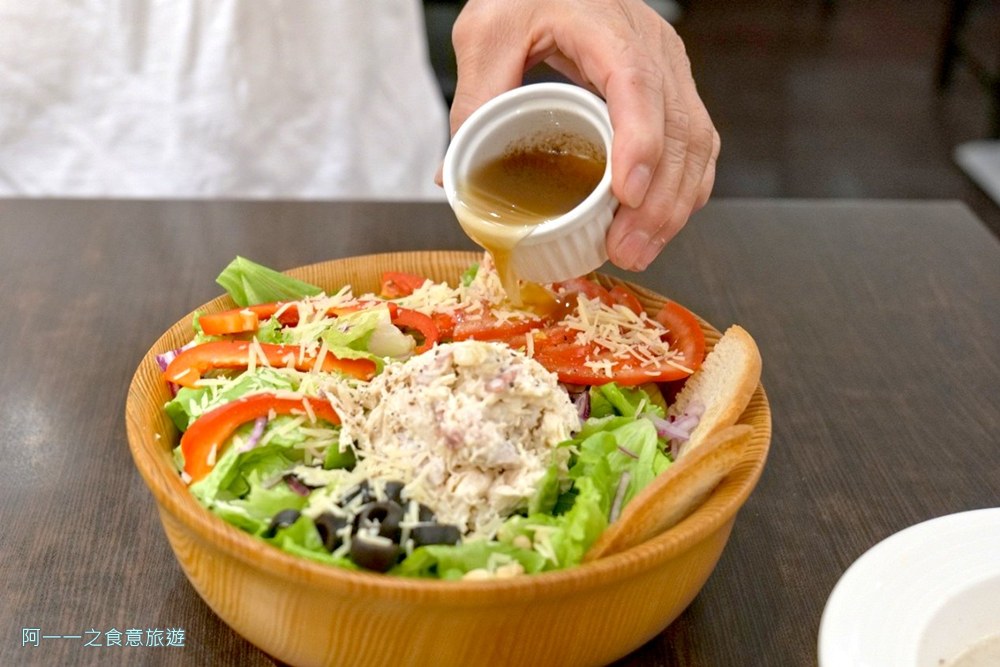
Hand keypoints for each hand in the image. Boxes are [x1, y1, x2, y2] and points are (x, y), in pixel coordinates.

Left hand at [448, 0, 718, 270]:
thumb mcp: (487, 35)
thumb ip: (475, 99)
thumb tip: (454, 177)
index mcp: (607, 29)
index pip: (637, 85)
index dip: (639, 143)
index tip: (625, 194)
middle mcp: (652, 50)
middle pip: (678, 128)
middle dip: (657, 201)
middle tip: (624, 250)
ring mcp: (670, 71)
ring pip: (695, 144)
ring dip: (672, 206)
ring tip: (636, 251)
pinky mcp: (672, 92)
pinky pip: (695, 146)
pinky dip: (683, 191)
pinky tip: (659, 226)